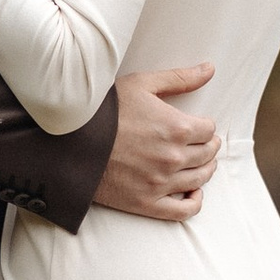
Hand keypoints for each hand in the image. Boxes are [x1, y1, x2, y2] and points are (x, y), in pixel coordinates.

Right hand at [94, 65, 221, 220]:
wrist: (70, 141)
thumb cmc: (103, 110)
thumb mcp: (141, 84)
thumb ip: (180, 78)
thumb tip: (210, 69)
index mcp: (177, 127)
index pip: (209, 130)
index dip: (205, 126)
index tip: (198, 126)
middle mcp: (173, 157)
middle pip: (207, 154)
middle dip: (207, 146)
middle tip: (200, 143)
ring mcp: (161, 183)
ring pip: (200, 179)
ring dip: (204, 169)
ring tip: (197, 163)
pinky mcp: (147, 203)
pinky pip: (184, 210)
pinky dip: (194, 201)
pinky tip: (192, 192)